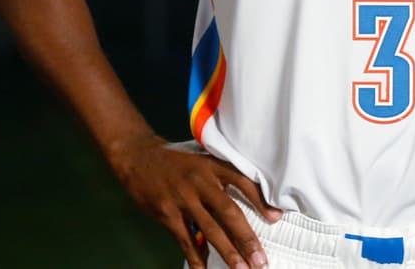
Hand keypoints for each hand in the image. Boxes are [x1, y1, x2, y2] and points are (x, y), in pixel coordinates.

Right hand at [108, 135, 281, 268]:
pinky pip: (185, 240)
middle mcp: (201, 182)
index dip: (261, 201)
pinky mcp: (167, 214)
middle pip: (229, 213)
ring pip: (210, 230)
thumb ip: (220, 176)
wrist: (138, 156)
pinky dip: (196, 257)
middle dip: (247, 238)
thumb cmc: (175, 160)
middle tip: (261, 259)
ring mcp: (183, 199)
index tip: (276, 218)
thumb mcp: (201, 159)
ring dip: (227, 252)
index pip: (243, 182)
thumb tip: (246, 200)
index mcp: (213, 166)